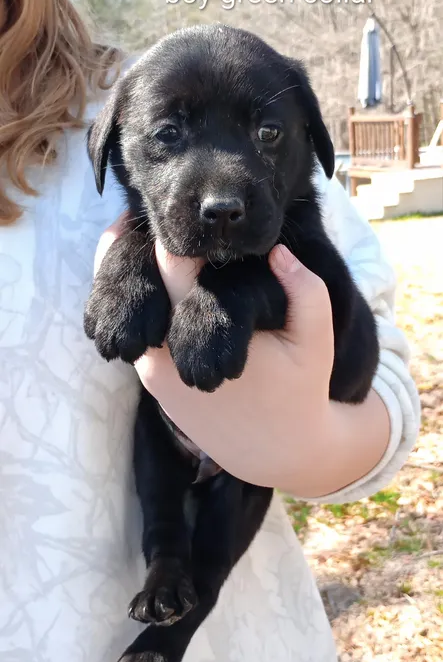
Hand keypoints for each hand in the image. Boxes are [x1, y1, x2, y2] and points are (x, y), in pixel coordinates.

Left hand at [95, 217, 388, 496]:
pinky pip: (140, 334)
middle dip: (133, 251)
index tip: (167, 207)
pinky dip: (143, 311)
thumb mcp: (317, 339)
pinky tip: (152, 289)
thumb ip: (304, 288)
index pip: (171, 266)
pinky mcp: (153, 386)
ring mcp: (155, 372)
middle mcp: (169, 353)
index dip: (166, 231)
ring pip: (133, 313)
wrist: (279, 454)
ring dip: (136, 282)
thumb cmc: (301, 392)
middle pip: (137, 286)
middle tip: (129, 215)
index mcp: (207, 332)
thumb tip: (276, 248)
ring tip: (132, 242)